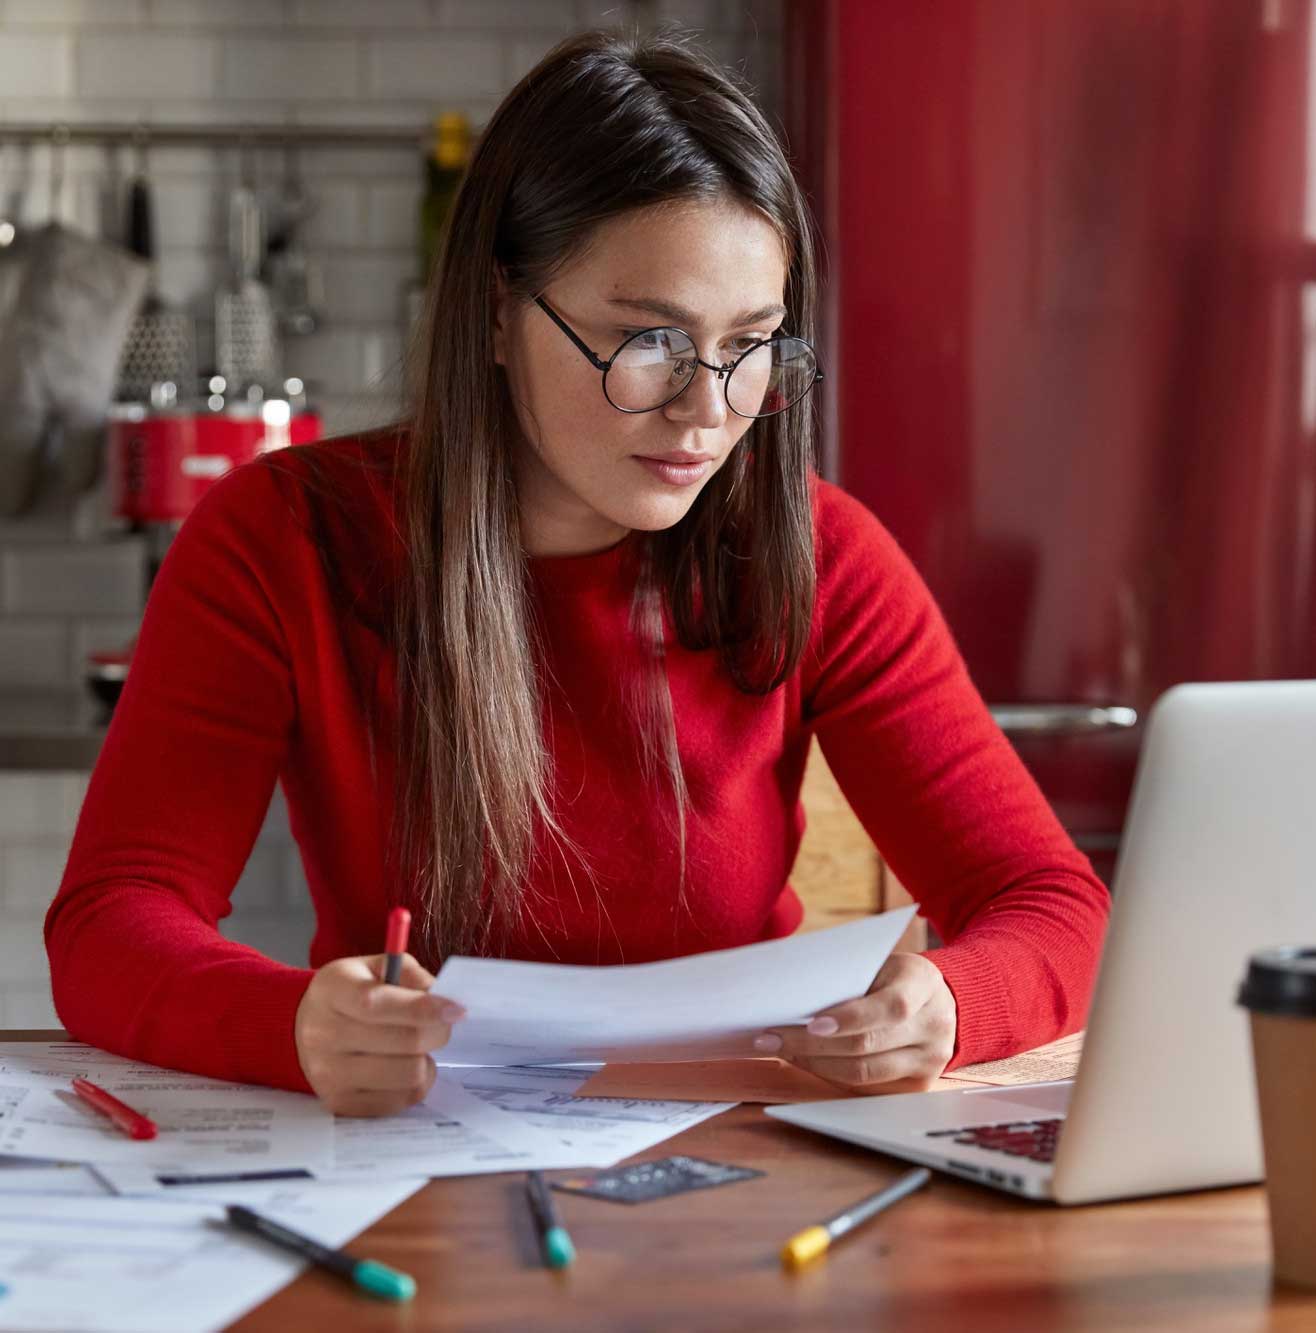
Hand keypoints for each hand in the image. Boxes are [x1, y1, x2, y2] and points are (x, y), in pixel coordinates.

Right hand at [294, 952, 464, 1115]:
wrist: (306, 1028)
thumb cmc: (352, 993)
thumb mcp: (377, 967)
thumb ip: (412, 977)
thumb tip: (446, 1000)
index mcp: (333, 991)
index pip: (377, 1004)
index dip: (423, 1008)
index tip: (456, 1009)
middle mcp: (324, 1034)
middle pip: (404, 1042)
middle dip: (438, 1032)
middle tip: (443, 1024)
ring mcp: (329, 1074)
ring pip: (408, 1075)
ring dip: (426, 1060)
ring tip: (418, 1048)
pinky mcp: (341, 1103)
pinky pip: (400, 1100)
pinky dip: (415, 1084)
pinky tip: (405, 1065)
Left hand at [753, 952, 956, 1092]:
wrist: (940, 999)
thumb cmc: (894, 976)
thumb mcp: (880, 964)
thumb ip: (848, 979)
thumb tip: (792, 999)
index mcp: (923, 984)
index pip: (889, 1007)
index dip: (849, 1018)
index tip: (810, 1024)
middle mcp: (934, 1025)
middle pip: (869, 1045)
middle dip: (813, 1045)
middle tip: (772, 1038)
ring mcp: (930, 1059)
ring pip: (864, 1072)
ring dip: (816, 1064)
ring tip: (782, 1051)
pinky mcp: (918, 1083)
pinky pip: (867, 1086)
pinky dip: (831, 1074)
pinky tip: (806, 1061)